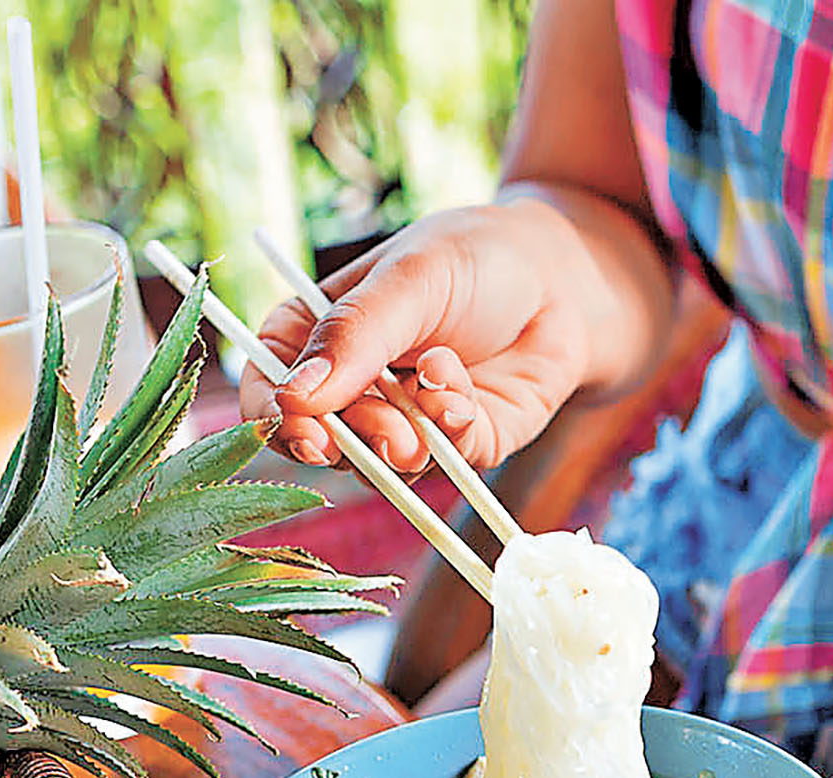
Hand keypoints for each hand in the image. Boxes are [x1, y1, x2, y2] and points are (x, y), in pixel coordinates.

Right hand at [240, 201, 602, 474]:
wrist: (566, 280)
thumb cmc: (477, 258)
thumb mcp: (411, 278)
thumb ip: (355, 335)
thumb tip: (293, 398)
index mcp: (316, 335)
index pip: (266, 386)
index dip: (272, 417)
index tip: (301, 429)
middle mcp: (352, 387)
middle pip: (321, 439)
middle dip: (354, 438)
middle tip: (388, 427)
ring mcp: (402, 421)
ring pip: (380, 463)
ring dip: (406, 439)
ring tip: (441, 390)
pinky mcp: (456, 447)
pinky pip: (441, 463)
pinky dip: (451, 430)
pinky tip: (464, 391)